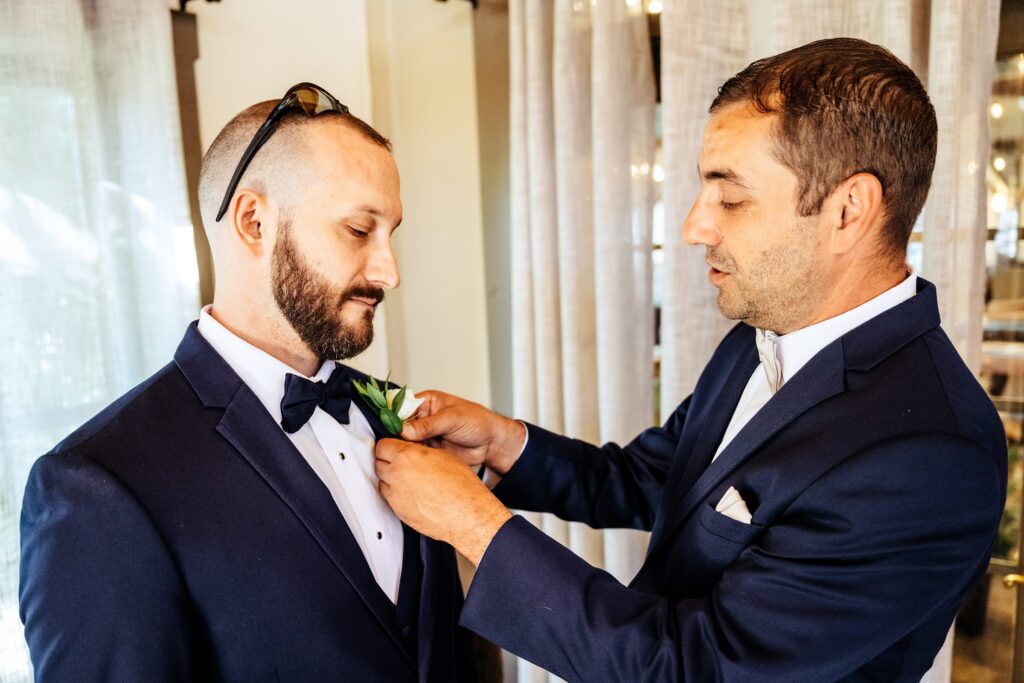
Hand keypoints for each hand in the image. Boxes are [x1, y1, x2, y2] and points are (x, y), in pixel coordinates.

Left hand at [375, 438, 511, 564]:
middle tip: (402, 462)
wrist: (466, 514)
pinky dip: (397, 494)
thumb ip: (421, 450)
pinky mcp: (398, 511)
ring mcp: (396, 495)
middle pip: (378, 464)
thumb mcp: (443, 455)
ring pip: (382, 482)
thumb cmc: (460, 486)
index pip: (382, 446)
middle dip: (388, 461)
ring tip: (409, 479)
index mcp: (407, 456)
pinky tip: (413, 493)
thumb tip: (412, 447)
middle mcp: (397, 475)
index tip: (395, 447)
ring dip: (391, 479)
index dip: (390, 446)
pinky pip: (390, 499)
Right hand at [402, 391, 526, 474]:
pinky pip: (415, 455)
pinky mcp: (429, 451)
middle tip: (395, 446)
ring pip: (406, 443)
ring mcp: (425, 436)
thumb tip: (405, 430)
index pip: (402, 408)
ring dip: (405, 450)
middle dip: (397, 437)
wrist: (492, 443)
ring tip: (404, 456)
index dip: (394, 419)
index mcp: (426, 402)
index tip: (391, 431)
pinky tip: (413, 463)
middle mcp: (422, 418)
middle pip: (400, 427)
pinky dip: (414, 459)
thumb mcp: (453, 418)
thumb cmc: (477, 421)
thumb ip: (429, 424)